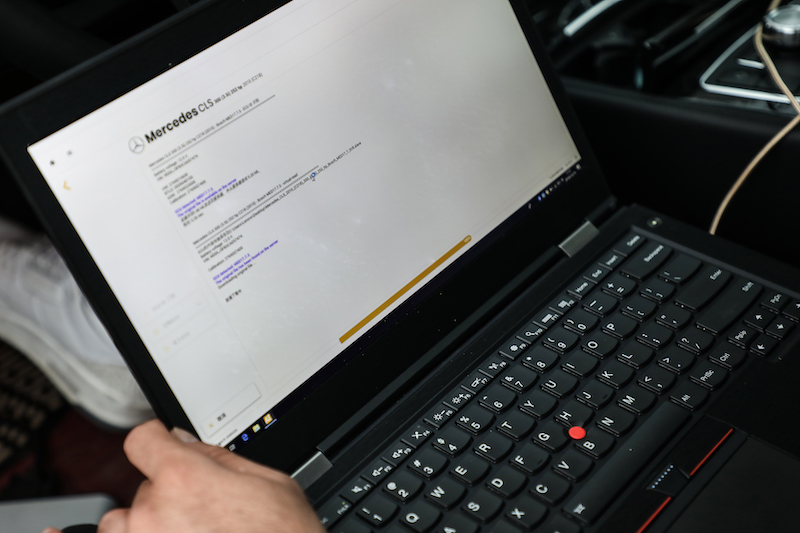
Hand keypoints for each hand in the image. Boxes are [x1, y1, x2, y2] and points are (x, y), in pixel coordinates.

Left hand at [44, 419, 325, 532]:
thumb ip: (219, 458)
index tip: (162, 443)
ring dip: (147, 523)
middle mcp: (154, 514)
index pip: (141, 441)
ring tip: (184, 528)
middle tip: (203, 506)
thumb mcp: (269, 482)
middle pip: (144, 486)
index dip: (156, 438)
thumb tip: (188, 445)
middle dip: (168, 491)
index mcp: (183, 479)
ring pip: (125, 524)